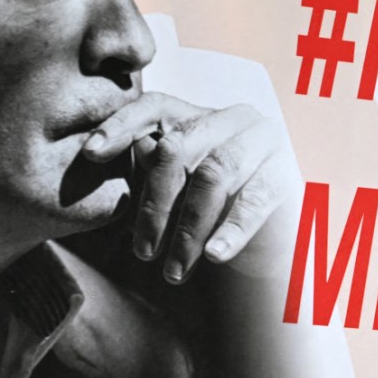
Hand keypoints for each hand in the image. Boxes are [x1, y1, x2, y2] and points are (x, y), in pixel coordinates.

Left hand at [81, 93, 301, 282]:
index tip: (91, 154)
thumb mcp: (176, 196)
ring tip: (175, 270)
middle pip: (181, 144)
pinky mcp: (287, 172)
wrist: (275, 246)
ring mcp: (264, 141)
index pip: (156, 107)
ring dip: (190, 228)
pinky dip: (234, 229)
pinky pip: (256, 198)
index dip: (121, 124)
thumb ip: (150, 172)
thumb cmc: (216, 218)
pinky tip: (216, 255)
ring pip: (215, 173)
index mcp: (201, 116)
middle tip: (142, 251)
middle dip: (155, 202)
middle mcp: (233, 119)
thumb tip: (119, 152)